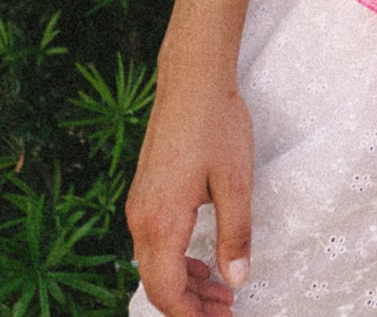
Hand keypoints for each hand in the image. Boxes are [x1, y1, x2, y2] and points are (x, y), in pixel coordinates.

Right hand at [124, 57, 253, 316]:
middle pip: (158, 283)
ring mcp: (140, 207)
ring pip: (155, 264)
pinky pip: (155, 244)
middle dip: (190, 306)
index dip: (192, 315)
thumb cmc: (216, 126)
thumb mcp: (236, 183)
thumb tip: (236, 279)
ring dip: (185, 284)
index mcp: (161, 222)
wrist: (191, 82)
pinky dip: (178, 262)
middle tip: (228, 310)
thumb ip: (236, 235)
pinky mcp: (146, 195)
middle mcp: (140, 219)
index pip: (166, 290)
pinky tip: (204, 262)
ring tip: (222, 292)